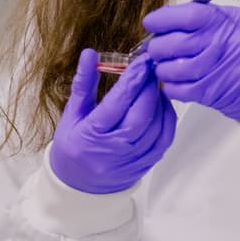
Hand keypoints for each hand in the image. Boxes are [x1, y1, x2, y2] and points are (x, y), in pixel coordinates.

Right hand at [49, 48, 176, 193]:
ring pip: (155, 127)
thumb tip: (89, 54)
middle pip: (140, 115)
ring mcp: (132, 159)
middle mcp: (113, 150)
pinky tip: (161, 103)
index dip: (132, 79)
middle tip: (152, 67)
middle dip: (149, 87)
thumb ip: (84, 83)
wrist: (79, 186)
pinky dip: (167, 117)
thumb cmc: (74, 145)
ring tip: (155, 83)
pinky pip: (164, 138)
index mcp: (91, 135)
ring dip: (159, 101)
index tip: (142, 61)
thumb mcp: (72, 114)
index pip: (116, 104)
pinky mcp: (146, 164)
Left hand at [143, 2, 239, 121]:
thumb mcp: (236, 18)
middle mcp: (213, 46)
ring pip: (167, 69)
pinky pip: (175, 90)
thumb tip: (171, 16)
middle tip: (158, 46)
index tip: (152, 22)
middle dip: (156, 46)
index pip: (180, 16)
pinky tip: (176, 79)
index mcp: (219, 22)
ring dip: (162, 67)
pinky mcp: (207, 93)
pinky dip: (170, 85)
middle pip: (168, 45)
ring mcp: (209, 71)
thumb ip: (204, 15)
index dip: (160, 19)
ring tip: (168, 64)